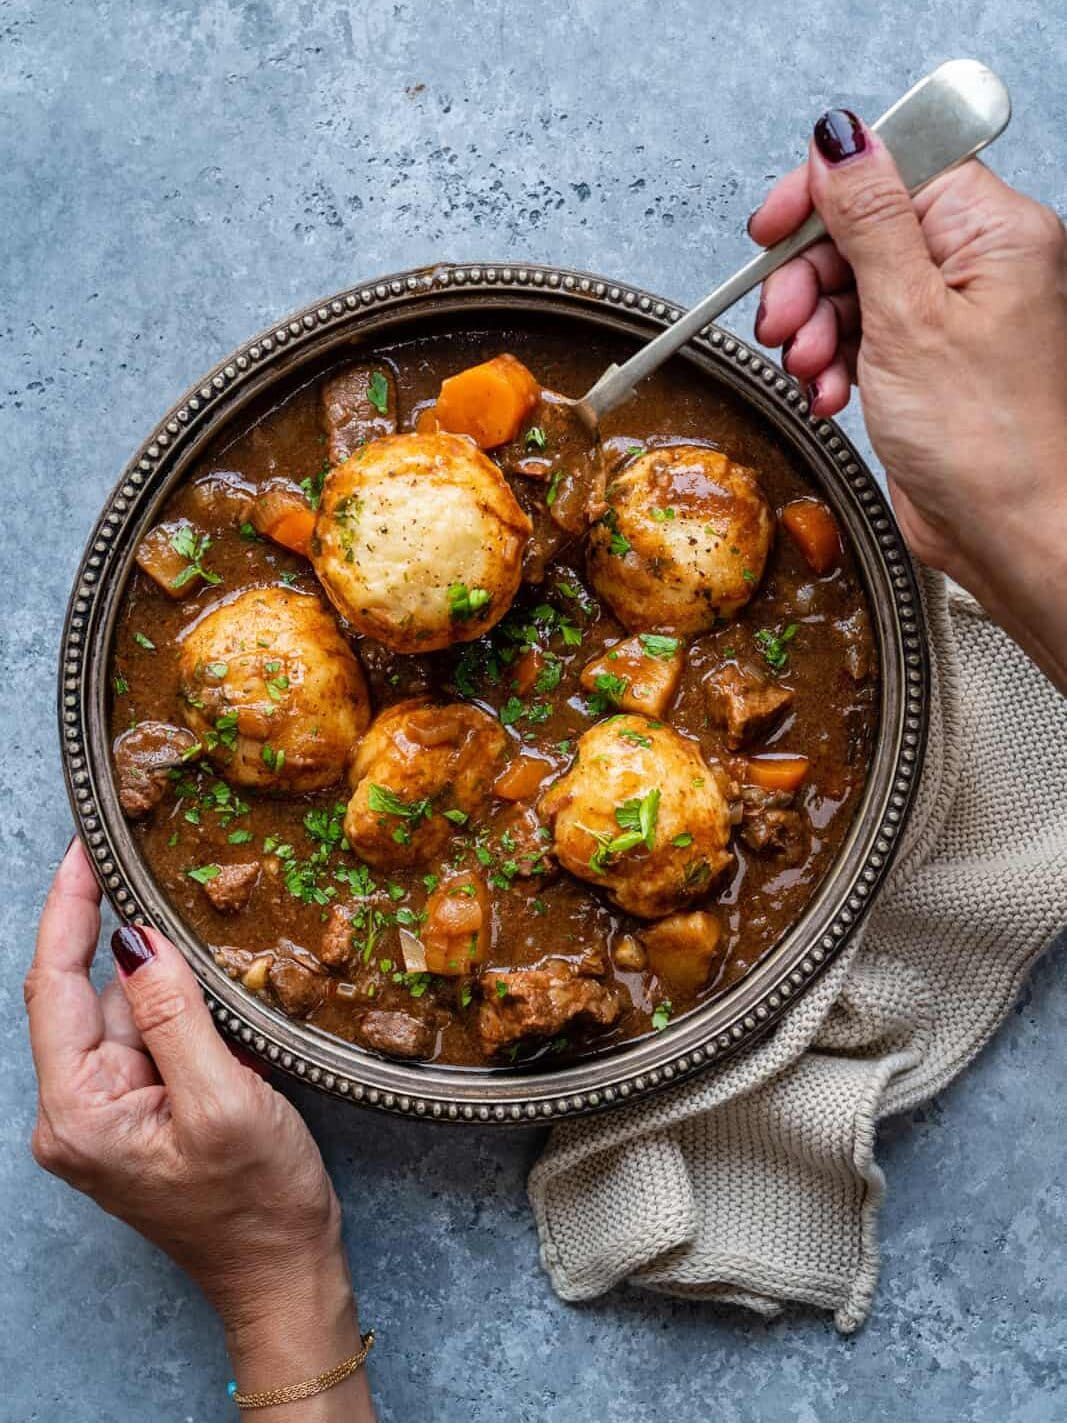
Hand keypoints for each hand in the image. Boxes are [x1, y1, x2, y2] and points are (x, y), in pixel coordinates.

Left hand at [25, 839, 375, 1420]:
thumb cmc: (258, 1202)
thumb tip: (137, 940)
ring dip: (169, 981)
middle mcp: (77, 1112)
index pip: (55, 987)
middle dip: (134, 944)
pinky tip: (217, 998)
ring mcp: (107, 1115)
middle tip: (164, 871)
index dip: (68, 911)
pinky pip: (151, 1040)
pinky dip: (181, 1012)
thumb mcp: (224, 1100)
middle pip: (93, 997)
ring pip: (128, 1014)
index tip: (86, 849)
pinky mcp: (139, 1114)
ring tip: (213, 951)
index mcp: (80, 1113)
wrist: (282, 1272)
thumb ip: (175, 1016)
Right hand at [751, 109, 1066, 691]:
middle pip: (862, 232)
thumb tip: (841, 141)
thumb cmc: (987, 441)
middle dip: (810, 280)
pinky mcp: (924, 360)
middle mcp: (976, 266)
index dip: (823, 197)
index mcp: (993, 232)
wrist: (1005, 530)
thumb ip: (870, 221)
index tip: (772, 230)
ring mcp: (949, 315)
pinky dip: (832, 362)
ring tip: (813, 370)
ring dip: (815, 329)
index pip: (894, 171)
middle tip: (784, 322)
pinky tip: (829, 393)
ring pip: (851, 288)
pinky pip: (859, 336)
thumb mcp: (909, 316)